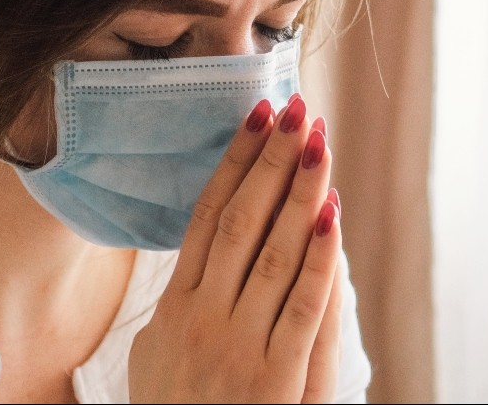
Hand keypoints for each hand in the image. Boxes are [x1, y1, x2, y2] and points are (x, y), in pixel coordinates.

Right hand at [129, 94, 342, 402]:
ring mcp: (237, 347)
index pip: (207, 217)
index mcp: (172, 309)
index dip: (234, 163)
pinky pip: (302, 306)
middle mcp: (201, 318)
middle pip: (240, 221)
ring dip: (299, 192)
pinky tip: (331, 214)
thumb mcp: (156, 356)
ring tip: (319, 142)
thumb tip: (205, 248)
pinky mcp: (276, 379)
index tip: (257, 117)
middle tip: (296, 108)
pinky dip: (318, 258)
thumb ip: (183, 301)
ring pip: (273, 252)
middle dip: (271, 161)